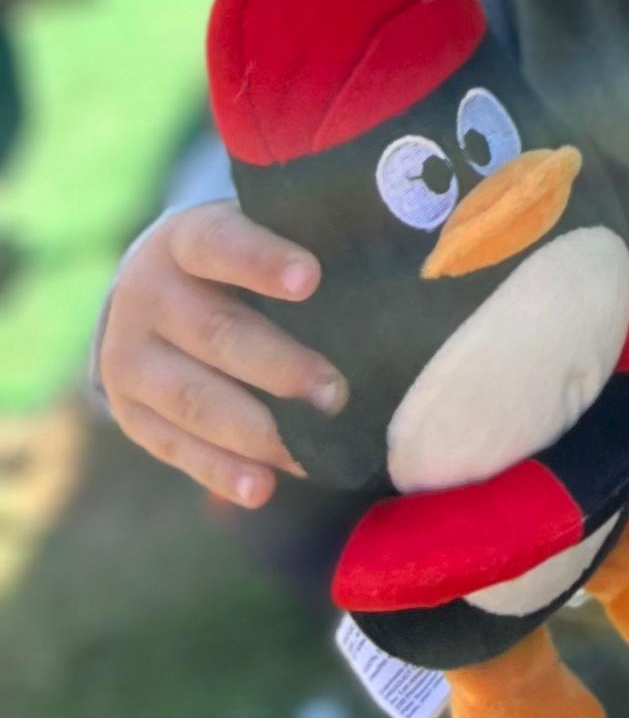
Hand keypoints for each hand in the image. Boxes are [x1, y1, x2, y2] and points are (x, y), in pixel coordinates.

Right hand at [98, 198, 341, 505]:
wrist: (150, 290)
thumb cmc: (238, 255)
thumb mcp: (257, 230)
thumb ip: (309, 236)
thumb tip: (410, 249)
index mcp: (183, 238)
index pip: (220, 243)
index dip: (261, 262)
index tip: (312, 278)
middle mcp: (146, 296)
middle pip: (215, 333)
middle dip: (279, 367)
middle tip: (336, 394)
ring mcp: (128, 359)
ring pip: (193, 399)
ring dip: (255, 430)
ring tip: (309, 452)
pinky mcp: (130, 412)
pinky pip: (175, 446)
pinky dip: (220, 470)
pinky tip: (261, 487)